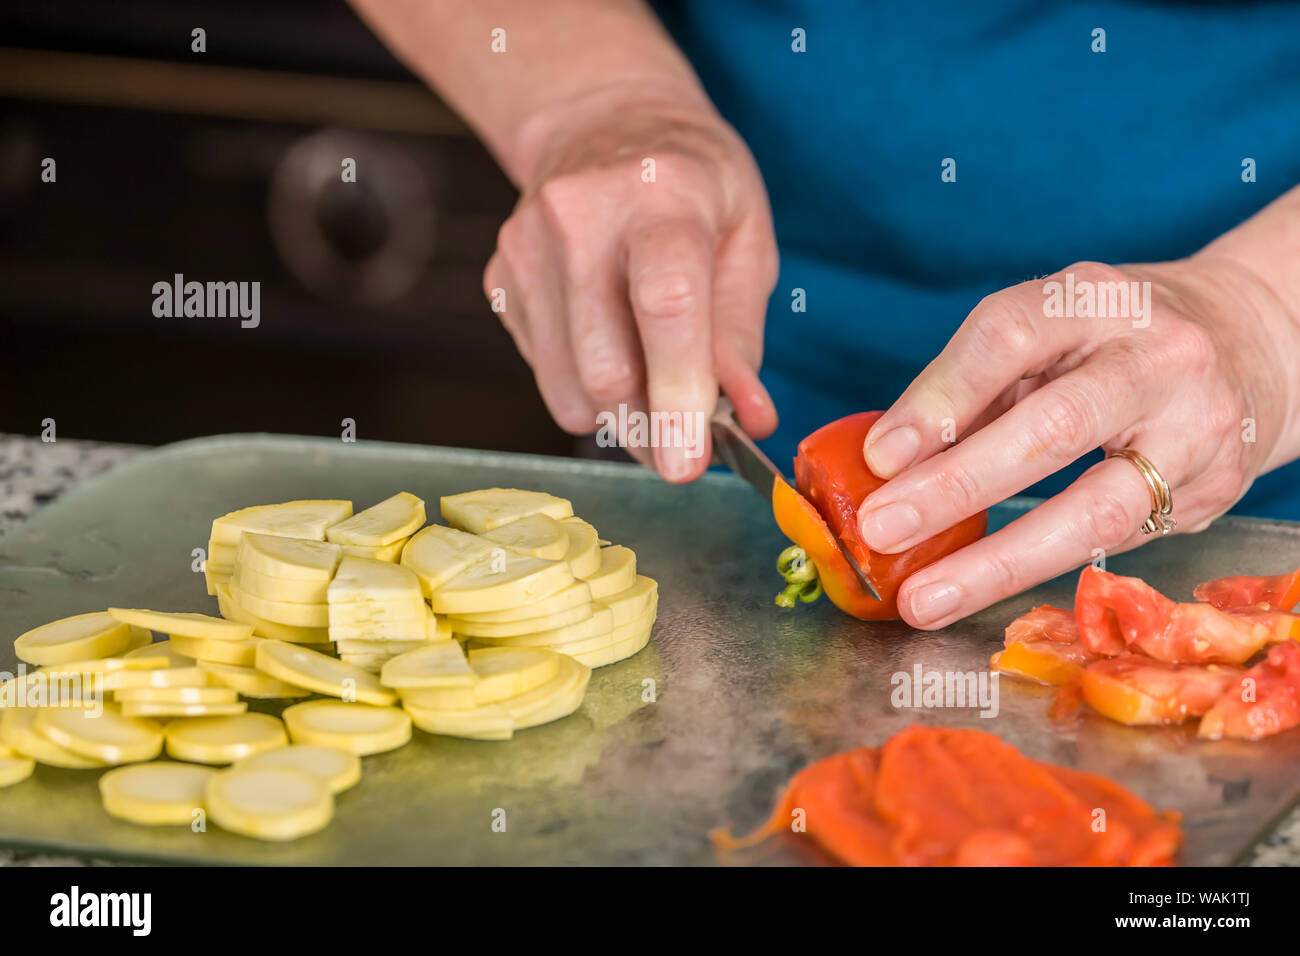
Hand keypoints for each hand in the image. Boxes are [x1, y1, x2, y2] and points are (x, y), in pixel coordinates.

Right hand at [484, 92, 778, 479]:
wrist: (603, 124)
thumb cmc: (692, 185)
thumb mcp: (747, 239)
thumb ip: (741, 335)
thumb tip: (746, 420)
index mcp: (662, 192)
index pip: (664, 304)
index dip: (678, 395)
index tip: (688, 465)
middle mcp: (580, 215)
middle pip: (606, 369)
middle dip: (653, 430)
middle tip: (686, 444)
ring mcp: (526, 247)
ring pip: (570, 391)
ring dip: (620, 418)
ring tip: (653, 384)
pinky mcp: (500, 279)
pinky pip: (547, 376)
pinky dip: (586, 388)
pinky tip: (609, 340)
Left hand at [855, 257, 1299, 628]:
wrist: (1253, 341)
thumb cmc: (1113, 342)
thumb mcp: (1048, 336)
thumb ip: (974, 390)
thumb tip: (886, 463)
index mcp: (1095, 300)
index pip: (1010, 336)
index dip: (940, 397)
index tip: (880, 455)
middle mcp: (1156, 356)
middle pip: (1054, 425)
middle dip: (958, 485)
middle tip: (883, 528)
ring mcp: (1196, 426)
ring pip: (1097, 508)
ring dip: (998, 561)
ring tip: (924, 597)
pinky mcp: (1214, 490)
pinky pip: (1119, 543)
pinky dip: (1042, 569)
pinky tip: (984, 589)